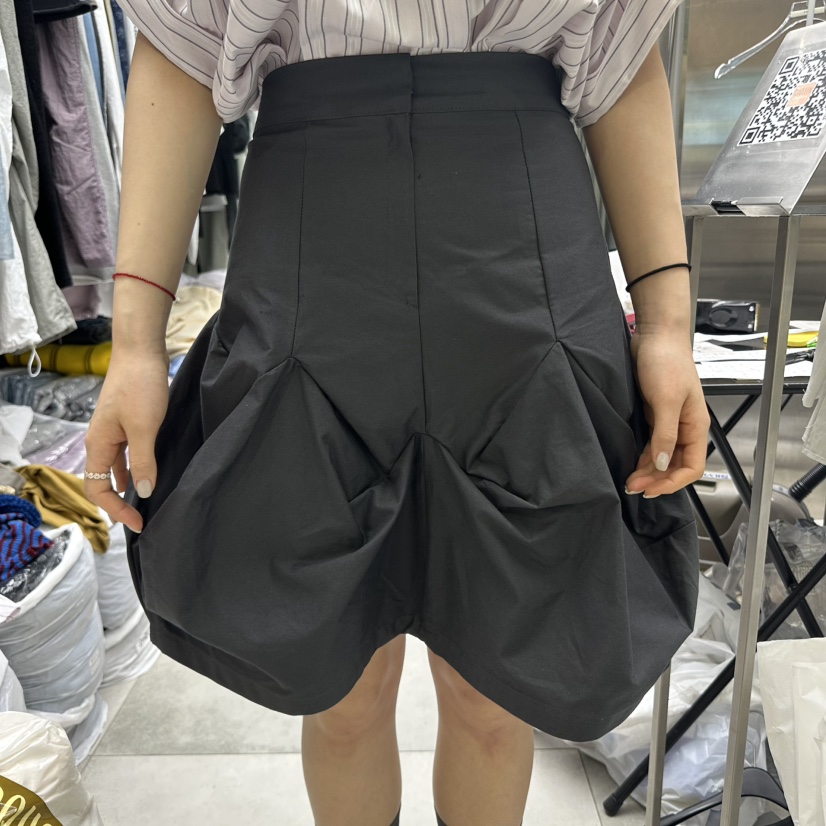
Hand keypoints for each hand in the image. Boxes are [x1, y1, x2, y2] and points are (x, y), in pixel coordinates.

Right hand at [84, 351, 169, 531]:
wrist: (142, 352)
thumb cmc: (140, 386)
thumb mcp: (145, 428)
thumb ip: (143, 461)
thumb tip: (144, 492)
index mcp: (98, 444)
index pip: (96, 489)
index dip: (115, 510)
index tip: (138, 522)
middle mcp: (101, 441)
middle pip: (103, 482)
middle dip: (119, 503)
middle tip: (142, 518)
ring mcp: (114, 432)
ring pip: (115, 468)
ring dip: (128, 486)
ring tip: (147, 501)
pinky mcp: (128, 424)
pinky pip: (127, 454)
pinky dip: (135, 467)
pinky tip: (149, 473)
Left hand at [624, 326, 708, 497]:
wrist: (654, 336)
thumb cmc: (666, 361)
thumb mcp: (666, 401)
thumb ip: (665, 434)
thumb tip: (660, 464)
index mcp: (696, 426)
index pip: (692, 467)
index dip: (673, 482)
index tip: (651, 488)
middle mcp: (685, 426)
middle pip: (676, 465)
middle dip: (657, 479)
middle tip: (634, 487)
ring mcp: (670, 421)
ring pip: (663, 457)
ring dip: (649, 471)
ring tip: (630, 480)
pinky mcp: (656, 414)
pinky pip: (653, 443)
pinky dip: (644, 456)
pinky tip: (632, 463)